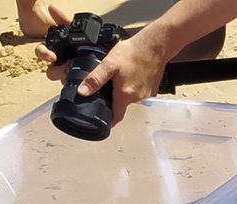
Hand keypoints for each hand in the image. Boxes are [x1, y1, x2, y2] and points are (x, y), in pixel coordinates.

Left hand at [34, 4, 169, 125]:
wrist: (154, 46)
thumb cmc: (133, 53)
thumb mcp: (109, 64)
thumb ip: (95, 79)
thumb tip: (82, 91)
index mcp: (125, 95)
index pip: (116, 117)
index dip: (108, 122)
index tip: (102, 124)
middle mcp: (137, 98)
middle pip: (122, 105)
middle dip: (113, 99)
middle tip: (106, 88)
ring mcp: (146, 94)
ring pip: (130, 97)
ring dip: (123, 91)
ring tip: (118, 78)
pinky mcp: (152, 88)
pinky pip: (139, 92)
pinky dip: (133, 86)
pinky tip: (130, 75)